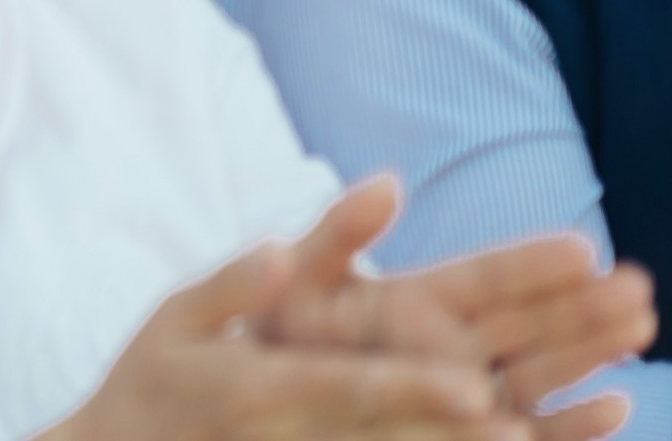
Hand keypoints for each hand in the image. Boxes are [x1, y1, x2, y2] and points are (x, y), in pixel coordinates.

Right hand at [49, 239, 511, 440]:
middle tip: (522, 428)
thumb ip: (232, 286)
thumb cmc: (150, 383)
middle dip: (457, 434)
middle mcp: (290, 437)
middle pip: (387, 437)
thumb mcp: (173, 318)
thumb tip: (279, 249)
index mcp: (260, 386)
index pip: (350, 387)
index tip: (475, 389)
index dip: (413, 390)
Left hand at [263, 180, 651, 440]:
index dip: (531, 263)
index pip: (487, 278)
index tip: (582, 246)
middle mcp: (454, 348)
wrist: (261, 401)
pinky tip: (612, 407)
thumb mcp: (300, 280)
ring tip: (637, 326)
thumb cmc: (279, 335)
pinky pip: (530, 435)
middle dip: (582, 305)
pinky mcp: (463, 439)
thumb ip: (337, 234)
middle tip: (636, 286)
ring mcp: (465, 397)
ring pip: (539, 373)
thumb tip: (387, 182)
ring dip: (588, 352)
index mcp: (419, 302)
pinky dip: (570, 426)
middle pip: (528, 323)